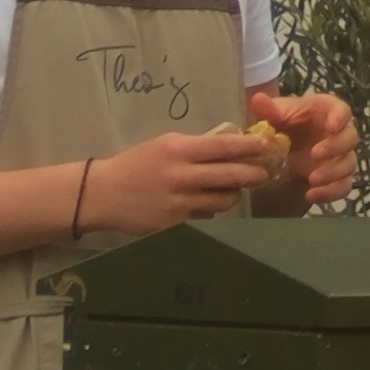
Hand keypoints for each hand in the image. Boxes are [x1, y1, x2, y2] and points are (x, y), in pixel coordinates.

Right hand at [97, 123, 280, 239]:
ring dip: (233, 195)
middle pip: (231, 176)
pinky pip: (206, 217)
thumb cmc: (136, 164)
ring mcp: (179, 202)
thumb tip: (229, 145)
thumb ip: (195, 146)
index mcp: (179, 149)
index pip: (224, 146)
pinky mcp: (175, 224)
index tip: (267, 145)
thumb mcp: (164, 145)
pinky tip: (206, 205)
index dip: (250, 146)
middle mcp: (182, 175)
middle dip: (254, 175)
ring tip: (233, 190)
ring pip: (223, 200)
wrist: (102, 194)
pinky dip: (211, 211)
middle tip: (264, 173)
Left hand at [261, 90, 357, 209]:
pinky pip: (344, 186)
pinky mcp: (337, 177)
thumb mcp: (277, 115)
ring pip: (349, 164)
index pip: (343, 110)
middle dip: (335, 147)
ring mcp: (340, 157)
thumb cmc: (286, 122)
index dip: (340, 118)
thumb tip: (258, 98)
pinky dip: (331, 193)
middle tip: (314, 155)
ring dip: (333, 173)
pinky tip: (311, 196)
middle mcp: (340, 133)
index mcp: (329, 112)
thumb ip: (270, 109)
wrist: (287, 144)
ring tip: (311, 180)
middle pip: (350, 138)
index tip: (331, 126)